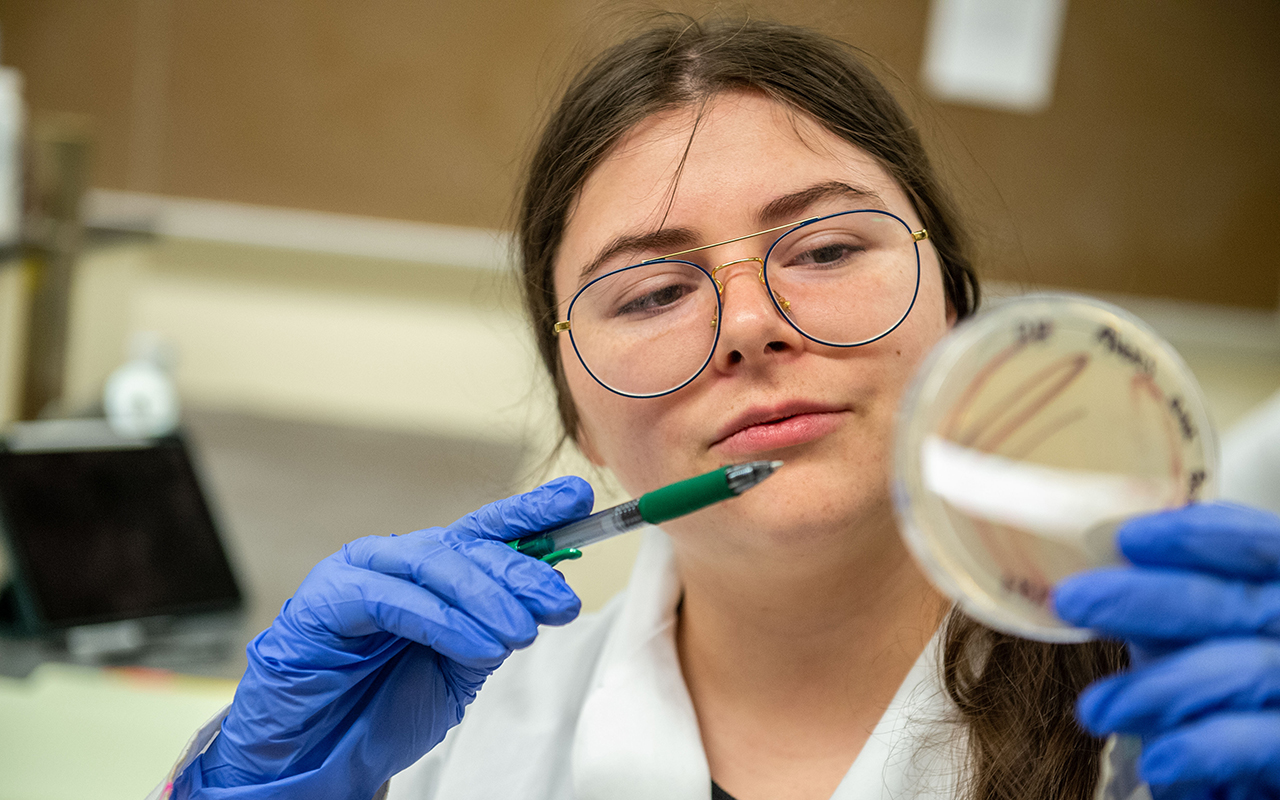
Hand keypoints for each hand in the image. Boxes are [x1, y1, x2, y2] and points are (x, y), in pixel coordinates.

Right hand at [174, 477, 592, 798]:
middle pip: (468, 546)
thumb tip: (548, 595)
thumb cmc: (378, 709)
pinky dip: (440, 620)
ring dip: (486, 598)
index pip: (488, 529)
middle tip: (560, 601)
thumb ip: (494, 630)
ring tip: (521, 633)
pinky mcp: (324, 600)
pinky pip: (390, 598)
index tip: (580, 498)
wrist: (313, 756)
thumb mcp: (458, 669)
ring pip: (434, 564)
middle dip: (521, 569)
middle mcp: (395, 561)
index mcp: (430, 572)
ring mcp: (357, 573)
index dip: (533, 511)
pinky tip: (475, 645)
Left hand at [1054, 503, 1279, 797]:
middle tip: (1071, 600)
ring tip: (1095, 709)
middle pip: (1240, 602)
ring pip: (1250, 668)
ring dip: (1161, 685)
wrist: (1247, 768)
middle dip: (1149, 598)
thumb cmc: (1220, 692)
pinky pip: (1262, 741)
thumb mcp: (1194, 640)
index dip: (1200, 535)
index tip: (1128, 537)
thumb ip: (1163, 611)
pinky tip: (1157, 762)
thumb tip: (1090, 587)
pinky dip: (1205, 748)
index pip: (1260, 546)